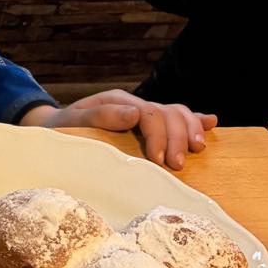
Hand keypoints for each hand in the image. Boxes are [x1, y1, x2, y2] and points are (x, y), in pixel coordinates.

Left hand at [20, 90, 216, 170]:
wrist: (55, 128)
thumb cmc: (63, 129)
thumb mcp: (73, 122)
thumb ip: (100, 116)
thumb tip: (134, 113)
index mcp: (117, 102)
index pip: (149, 113)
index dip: (158, 136)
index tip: (160, 161)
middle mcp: (134, 104)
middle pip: (168, 113)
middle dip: (177, 139)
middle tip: (177, 166)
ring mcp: (144, 112)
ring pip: (177, 113)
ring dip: (190, 130)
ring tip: (196, 151)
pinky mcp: (150, 123)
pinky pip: (177, 116)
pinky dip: (196, 120)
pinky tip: (212, 123)